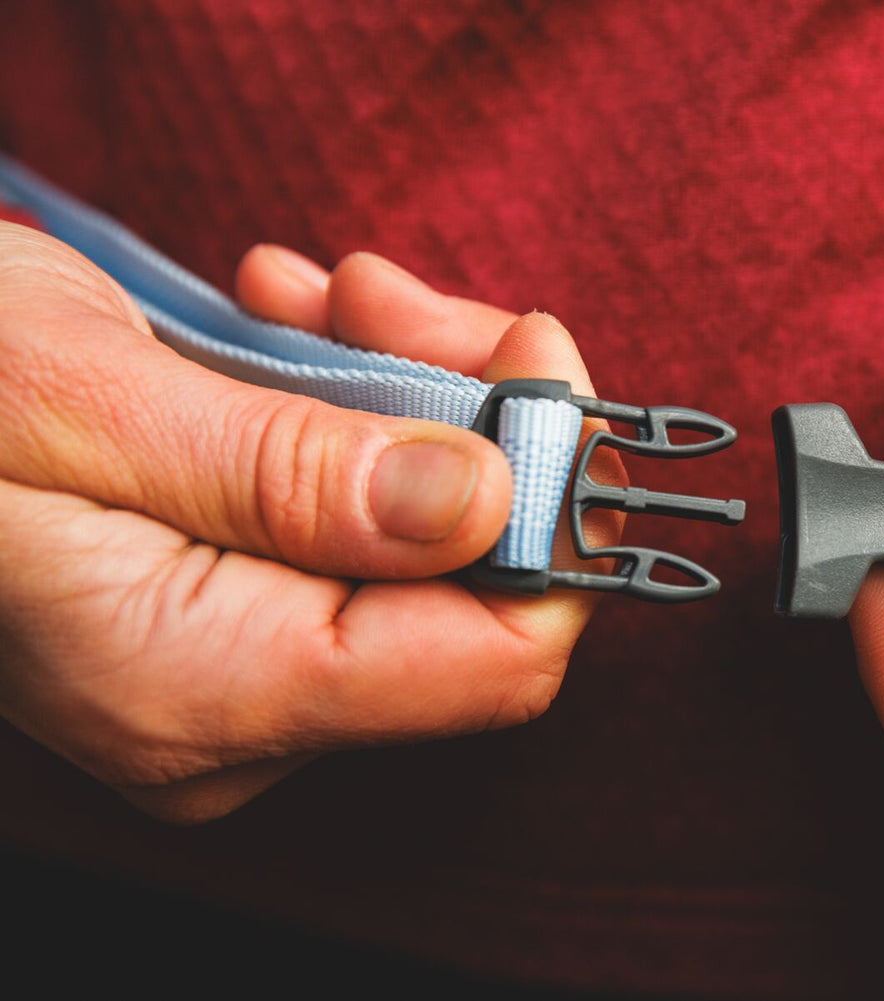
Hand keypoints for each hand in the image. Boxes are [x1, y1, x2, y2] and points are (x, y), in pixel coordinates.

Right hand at [0, 228, 617, 822]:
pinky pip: (363, 519)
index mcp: (209, 691)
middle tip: (393, 297)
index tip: (536, 362)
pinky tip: (294, 325)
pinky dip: (355, 407)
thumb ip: (296, 474)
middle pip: (474, 581)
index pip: (499, 660)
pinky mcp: (235, 612)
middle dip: (469, 413)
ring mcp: (240, 670)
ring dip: (406, 387)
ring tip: (321, 294)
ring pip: (430, 534)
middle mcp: (240, 712)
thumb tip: (488, 502)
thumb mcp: (87, 404)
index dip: (551, 507)